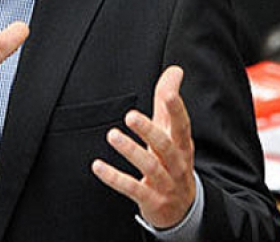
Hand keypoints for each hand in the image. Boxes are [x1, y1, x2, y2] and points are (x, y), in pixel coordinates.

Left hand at [91, 66, 195, 229]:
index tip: (167, 93)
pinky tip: (97, 166)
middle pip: (165, 145)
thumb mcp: (173, 133)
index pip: (182, 125)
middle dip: (149, 131)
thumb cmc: (173, 161)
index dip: (176, 109)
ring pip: (149, 167)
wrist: (182, 209)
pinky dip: (114, 178)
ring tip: (112, 135)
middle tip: (130, 116)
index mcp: (182, 145)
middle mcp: (176, 163)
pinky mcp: (151, 199)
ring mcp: (165, 183)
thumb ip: (169, 102)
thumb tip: (175, 70)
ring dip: (130, 151)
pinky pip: (132, 188)